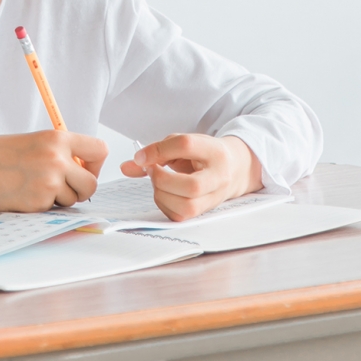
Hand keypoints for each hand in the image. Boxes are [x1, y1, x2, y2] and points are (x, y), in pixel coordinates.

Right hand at [0, 130, 107, 211]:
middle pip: (92, 183)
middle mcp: (58, 159)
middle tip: (64, 189)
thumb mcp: (31, 141)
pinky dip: (42, 206)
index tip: (83, 169)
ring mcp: (50, 182)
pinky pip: (52, 209)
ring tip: (33, 188)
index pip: (99, 150)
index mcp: (56, 138)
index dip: (95, 164)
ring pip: (73, 199)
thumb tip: (77, 167)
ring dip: (59, 199)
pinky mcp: (40, 202)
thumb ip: (56, 151)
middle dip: (81, 190)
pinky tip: (23, 195)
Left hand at [120, 133, 261, 220]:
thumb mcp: (183, 144)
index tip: (142, 156)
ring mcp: (214, 198)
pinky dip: (165, 206)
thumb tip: (126, 166)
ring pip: (187, 206)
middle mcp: (219, 177)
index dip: (158, 150)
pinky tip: (164, 194)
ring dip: (163, 195)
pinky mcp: (205, 212)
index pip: (186, 146)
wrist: (233, 169)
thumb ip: (156, 151)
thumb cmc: (204, 155)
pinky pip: (180, 217)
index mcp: (214, 152)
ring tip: (159, 183)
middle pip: (191, 186)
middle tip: (153, 171)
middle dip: (162, 180)